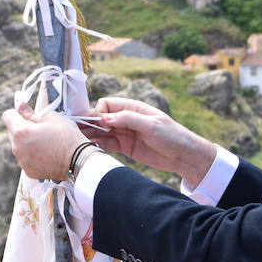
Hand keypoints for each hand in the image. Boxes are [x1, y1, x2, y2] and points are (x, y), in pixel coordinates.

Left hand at [1, 103, 85, 181]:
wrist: (78, 161)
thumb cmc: (67, 137)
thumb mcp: (52, 117)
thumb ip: (32, 113)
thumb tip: (21, 109)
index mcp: (21, 132)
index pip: (7, 116)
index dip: (17, 112)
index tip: (26, 114)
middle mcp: (17, 148)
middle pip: (12, 132)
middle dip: (22, 128)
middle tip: (41, 129)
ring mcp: (22, 161)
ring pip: (19, 146)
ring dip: (27, 142)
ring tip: (46, 142)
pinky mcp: (28, 171)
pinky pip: (25, 158)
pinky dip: (32, 155)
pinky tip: (46, 153)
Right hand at [83, 96, 216, 184]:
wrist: (183, 156)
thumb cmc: (172, 135)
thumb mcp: (152, 125)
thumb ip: (129, 119)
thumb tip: (106, 117)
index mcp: (134, 108)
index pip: (108, 104)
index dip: (99, 112)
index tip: (98, 123)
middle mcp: (126, 119)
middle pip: (102, 118)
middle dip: (90, 124)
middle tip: (78, 132)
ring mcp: (125, 133)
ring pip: (102, 132)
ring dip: (91, 135)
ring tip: (79, 141)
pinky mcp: (125, 147)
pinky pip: (107, 144)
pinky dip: (98, 145)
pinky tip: (90, 148)